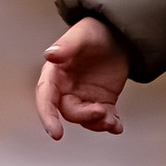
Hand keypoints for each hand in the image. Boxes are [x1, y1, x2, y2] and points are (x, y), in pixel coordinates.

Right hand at [35, 16, 130, 140]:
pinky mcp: (101, 101)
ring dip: (98, 123)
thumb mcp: (83, 34)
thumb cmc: (95, 31)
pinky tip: (117, 126)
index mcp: (55, 74)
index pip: (46, 98)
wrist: (119, 34)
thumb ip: (67, 45)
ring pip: (86, 119)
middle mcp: (66, 89)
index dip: (48, 116)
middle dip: (85, 116)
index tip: (56, 133)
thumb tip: (50, 54)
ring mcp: (84, 97)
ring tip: (112, 120)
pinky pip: (103, 118)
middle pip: (69, 112)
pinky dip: (110, 124)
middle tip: (102, 111)